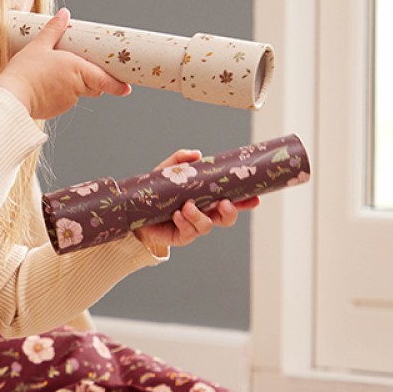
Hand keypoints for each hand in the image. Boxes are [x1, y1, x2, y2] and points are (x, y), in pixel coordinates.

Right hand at [0, 8, 129, 119]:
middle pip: (93, 86)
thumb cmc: (24, 72)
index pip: (104, 80)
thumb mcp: (38, 45)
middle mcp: (76, 87)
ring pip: (77, 93)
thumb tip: (64, 14)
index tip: (126, 88)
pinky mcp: (56, 110)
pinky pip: (63, 100)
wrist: (10, 97)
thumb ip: (54, 30)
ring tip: (55, 74)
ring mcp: (67, 101)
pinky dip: (59, 94)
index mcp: (76, 69)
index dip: (117, 85)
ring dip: (73, 85)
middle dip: (92, 79)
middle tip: (86, 69)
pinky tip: (44, 86)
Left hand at [133, 148, 260, 252]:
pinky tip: (177, 214)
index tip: (256, 198)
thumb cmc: (157, 190)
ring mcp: (193, 226)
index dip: (245, 201)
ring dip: (199, 216)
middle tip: (225, 204)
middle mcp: (204, 213)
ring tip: (187, 206)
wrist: (136, 210)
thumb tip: (197, 155)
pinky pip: (187, 231)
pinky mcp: (180, 236)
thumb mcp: (168, 171)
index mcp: (207, 198)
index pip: (232, 200)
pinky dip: (184, 222)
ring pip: (206, 225)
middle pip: (226, 218)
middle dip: (230, 212)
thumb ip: (180, 160)